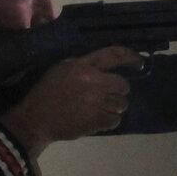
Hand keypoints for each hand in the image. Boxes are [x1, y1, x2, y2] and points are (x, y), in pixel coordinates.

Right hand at [0, 45, 140, 156]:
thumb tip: (104, 66)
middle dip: (119, 90)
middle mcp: (93, 82)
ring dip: (115, 107)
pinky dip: (110, 120)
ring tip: (101, 108)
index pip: (114, 55)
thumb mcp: (61, 68)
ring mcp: (96, 102)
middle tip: (108, 95)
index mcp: (83, 66)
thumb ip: (82, 64)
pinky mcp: (97, 120)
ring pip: (122, 103)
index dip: (131, 57)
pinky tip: (98, 119)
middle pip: (123, 84)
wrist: (36, 119)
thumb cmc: (47, 92)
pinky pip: (116, 119)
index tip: (140, 62)